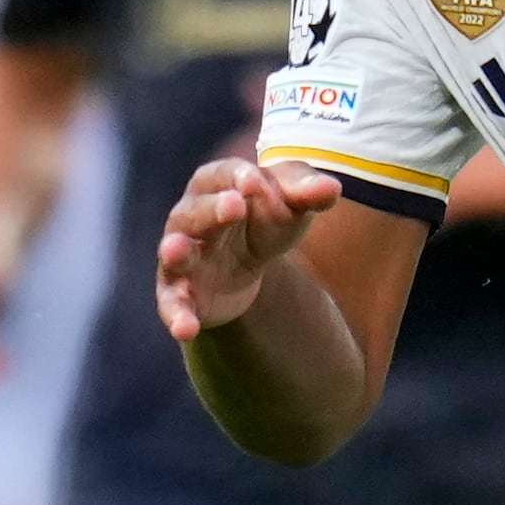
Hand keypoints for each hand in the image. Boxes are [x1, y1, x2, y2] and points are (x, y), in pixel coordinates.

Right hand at [157, 153, 338, 346]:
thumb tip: (333, 188)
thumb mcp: (290, 205)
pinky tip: (186, 329)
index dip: (239, 177)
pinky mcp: (179, 292)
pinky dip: (176, 314)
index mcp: (217, 185)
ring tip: (176, 250)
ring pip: (174, 251)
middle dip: (213, 209)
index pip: (225, 175)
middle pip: (196, 210)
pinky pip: (172, 303)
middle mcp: (190, 217)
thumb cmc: (265, 220)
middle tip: (235, 207)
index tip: (256, 182)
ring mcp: (182, 256)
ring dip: (176, 251)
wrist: (249, 265)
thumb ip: (306, 193)